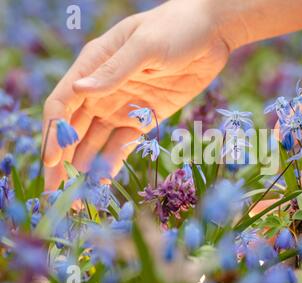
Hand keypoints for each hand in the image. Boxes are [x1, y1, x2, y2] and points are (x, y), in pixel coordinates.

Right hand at [43, 0, 229, 189]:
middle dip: (62, 160)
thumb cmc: (175, 28)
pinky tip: (100, 182)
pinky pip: (122, 145)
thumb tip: (78, 90)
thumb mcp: (144, 45)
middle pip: (73, 129)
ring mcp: (122, 106)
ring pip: (94, 142)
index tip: (52, 161)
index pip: (62, 104)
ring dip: (83, 167)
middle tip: (57, 193)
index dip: (54, 134)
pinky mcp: (144, 119)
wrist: (210, 34)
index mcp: (93, 65)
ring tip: (76, 196)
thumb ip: (114, 70)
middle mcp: (103, 89)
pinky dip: (110, 163)